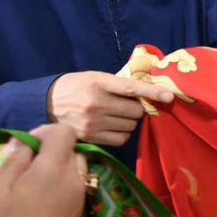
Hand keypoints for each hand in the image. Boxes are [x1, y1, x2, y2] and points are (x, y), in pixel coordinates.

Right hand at [0, 124, 85, 216]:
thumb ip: (13, 156)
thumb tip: (25, 141)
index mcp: (56, 168)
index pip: (65, 131)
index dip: (42, 133)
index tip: (21, 148)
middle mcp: (75, 181)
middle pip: (71, 150)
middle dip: (49, 151)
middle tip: (21, 168)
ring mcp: (78, 201)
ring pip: (74, 170)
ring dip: (54, 170)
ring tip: (26, 187)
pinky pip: (72, 190)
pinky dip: (58, 188)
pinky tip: (34, 204)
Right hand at [47, 71, 174, 146]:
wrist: (46, 102)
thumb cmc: (76, 86)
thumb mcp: (96, 77)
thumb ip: (118, 84)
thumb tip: (148, 91)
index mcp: (99, 83)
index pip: (132, 89)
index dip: (153, 93)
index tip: (170, 96)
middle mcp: (97, 104)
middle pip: (135, 112)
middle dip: (137, 109)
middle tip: (127, 105)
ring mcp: (93, 123)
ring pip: (130, 126)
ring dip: (129, 122)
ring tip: (116, 115)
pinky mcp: (90, 137)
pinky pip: (121, 139)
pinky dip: (122, 134)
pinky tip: (113, 127)